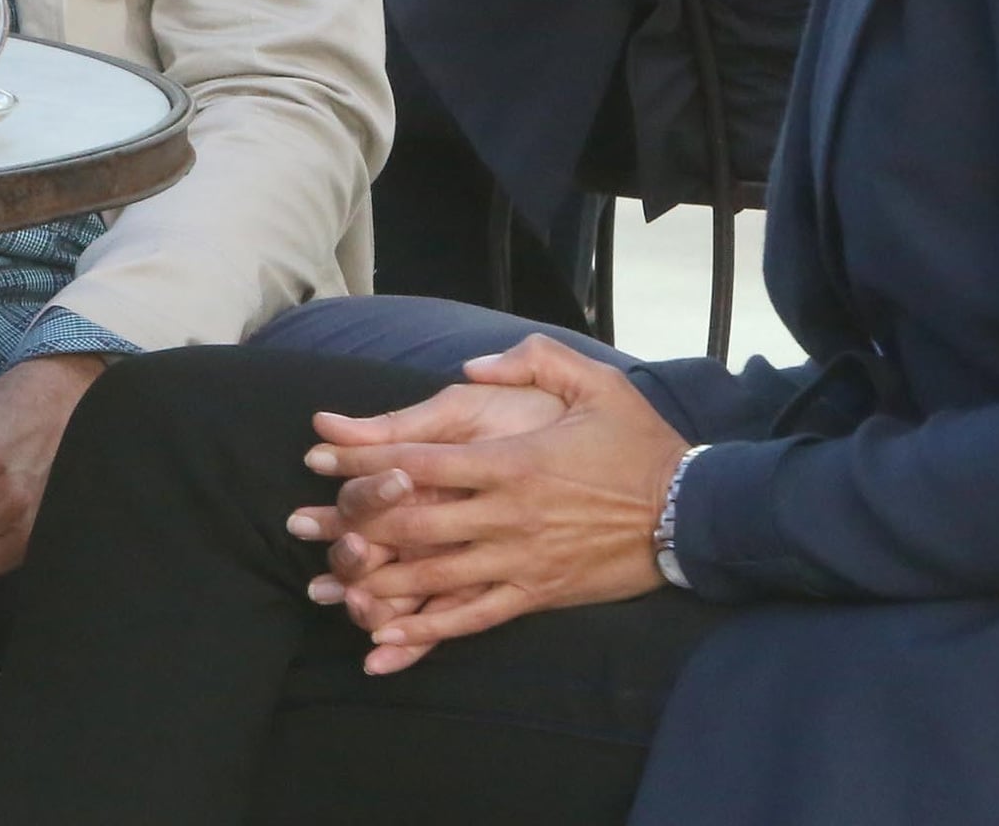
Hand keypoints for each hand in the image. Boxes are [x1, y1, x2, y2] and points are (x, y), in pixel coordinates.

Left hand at [301, 338, 686, 663]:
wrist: (697, 512)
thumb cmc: (642, 444)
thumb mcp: (595, 384)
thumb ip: (531, 361)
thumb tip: (472, 365)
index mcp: (512, 460)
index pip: (420, 461)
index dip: (364, 461)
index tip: (318, 459)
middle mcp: (507, 513)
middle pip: (413, 522)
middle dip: (352, 526)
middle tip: (301, 528)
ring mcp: (521, 559)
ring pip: (434, 577)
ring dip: (377, 583)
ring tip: (328, 588)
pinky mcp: (538, 592)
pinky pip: (473, 617)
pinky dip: (426, 630)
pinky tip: (386, 638)